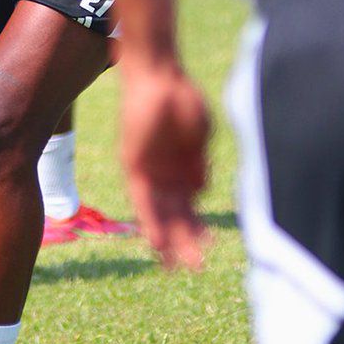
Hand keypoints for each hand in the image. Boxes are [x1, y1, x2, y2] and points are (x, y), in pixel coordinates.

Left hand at [120, 60, 210, 269]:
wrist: (159, 74)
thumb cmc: (182, 98)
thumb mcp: (199, 135)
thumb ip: (198, 164)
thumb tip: (199, 190)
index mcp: (182, 168)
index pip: (189, 206)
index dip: (197, 228)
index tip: (210, 248)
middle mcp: (164, 174)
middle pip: (175, 215)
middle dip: (186, 242)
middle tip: (196, 269)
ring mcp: (149, 170)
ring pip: (158, 213)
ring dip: (168, 239)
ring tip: (176, 267)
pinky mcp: (133, 164)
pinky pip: (141, 198)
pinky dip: (149, 219)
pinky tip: (157, 240)